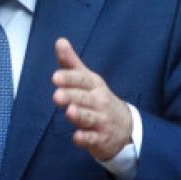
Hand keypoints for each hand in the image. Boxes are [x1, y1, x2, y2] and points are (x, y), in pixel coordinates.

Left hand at [52, 38, 131, 160]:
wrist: (125, 127)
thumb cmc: (98, 98)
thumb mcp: (87, 79)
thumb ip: (71, 62)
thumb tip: (59, 40)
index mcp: (94, 85)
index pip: (82, 79)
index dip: (69, 78)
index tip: (55, 77)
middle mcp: (99, 102)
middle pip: (84, 98)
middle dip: (71, 96)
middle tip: (57, 95)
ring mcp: (101, 121)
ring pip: (89, 118)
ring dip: (79, 115)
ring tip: (69, 112)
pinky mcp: (100, 139)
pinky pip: (92, 139)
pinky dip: (85, 138)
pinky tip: (77, 137)